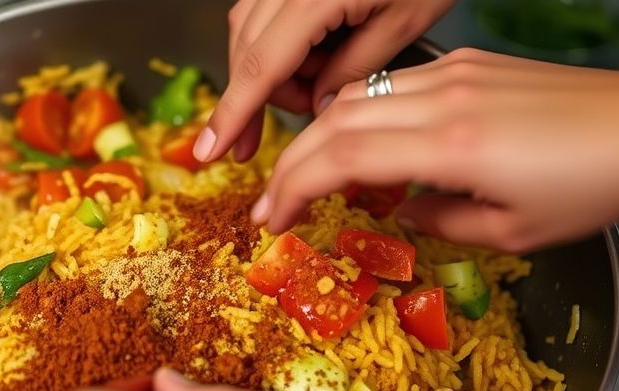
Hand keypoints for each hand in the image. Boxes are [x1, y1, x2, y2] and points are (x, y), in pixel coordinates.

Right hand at [196, 0, 455, 162]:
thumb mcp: (406, 21)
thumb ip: (355, 69)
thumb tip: (316, 106)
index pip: (260, 66)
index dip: (233, 114)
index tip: (212, 150)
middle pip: (247, 49)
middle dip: (265, 93)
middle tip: (306, 113)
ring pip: (249, 29)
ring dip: (273, 66)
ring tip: (321, 76)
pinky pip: (264, 9)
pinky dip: (280, 40)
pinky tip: (316, 49)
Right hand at [252, 48, 618, 251]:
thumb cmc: (592, 188)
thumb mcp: (511, 233)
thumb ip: (438, 223)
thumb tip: (397, 213)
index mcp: (452, 147)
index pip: (341, 157)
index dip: (293, 188)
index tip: (272, 220)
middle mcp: (444, 98)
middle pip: (333, 121)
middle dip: (290, 164)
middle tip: (274, 203)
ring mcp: (455, 73)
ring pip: (356, 97)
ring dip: (320, 137)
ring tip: (308, 178)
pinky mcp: (469, 63)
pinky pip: (392, 87)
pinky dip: (360, 116)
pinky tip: (364, 147)